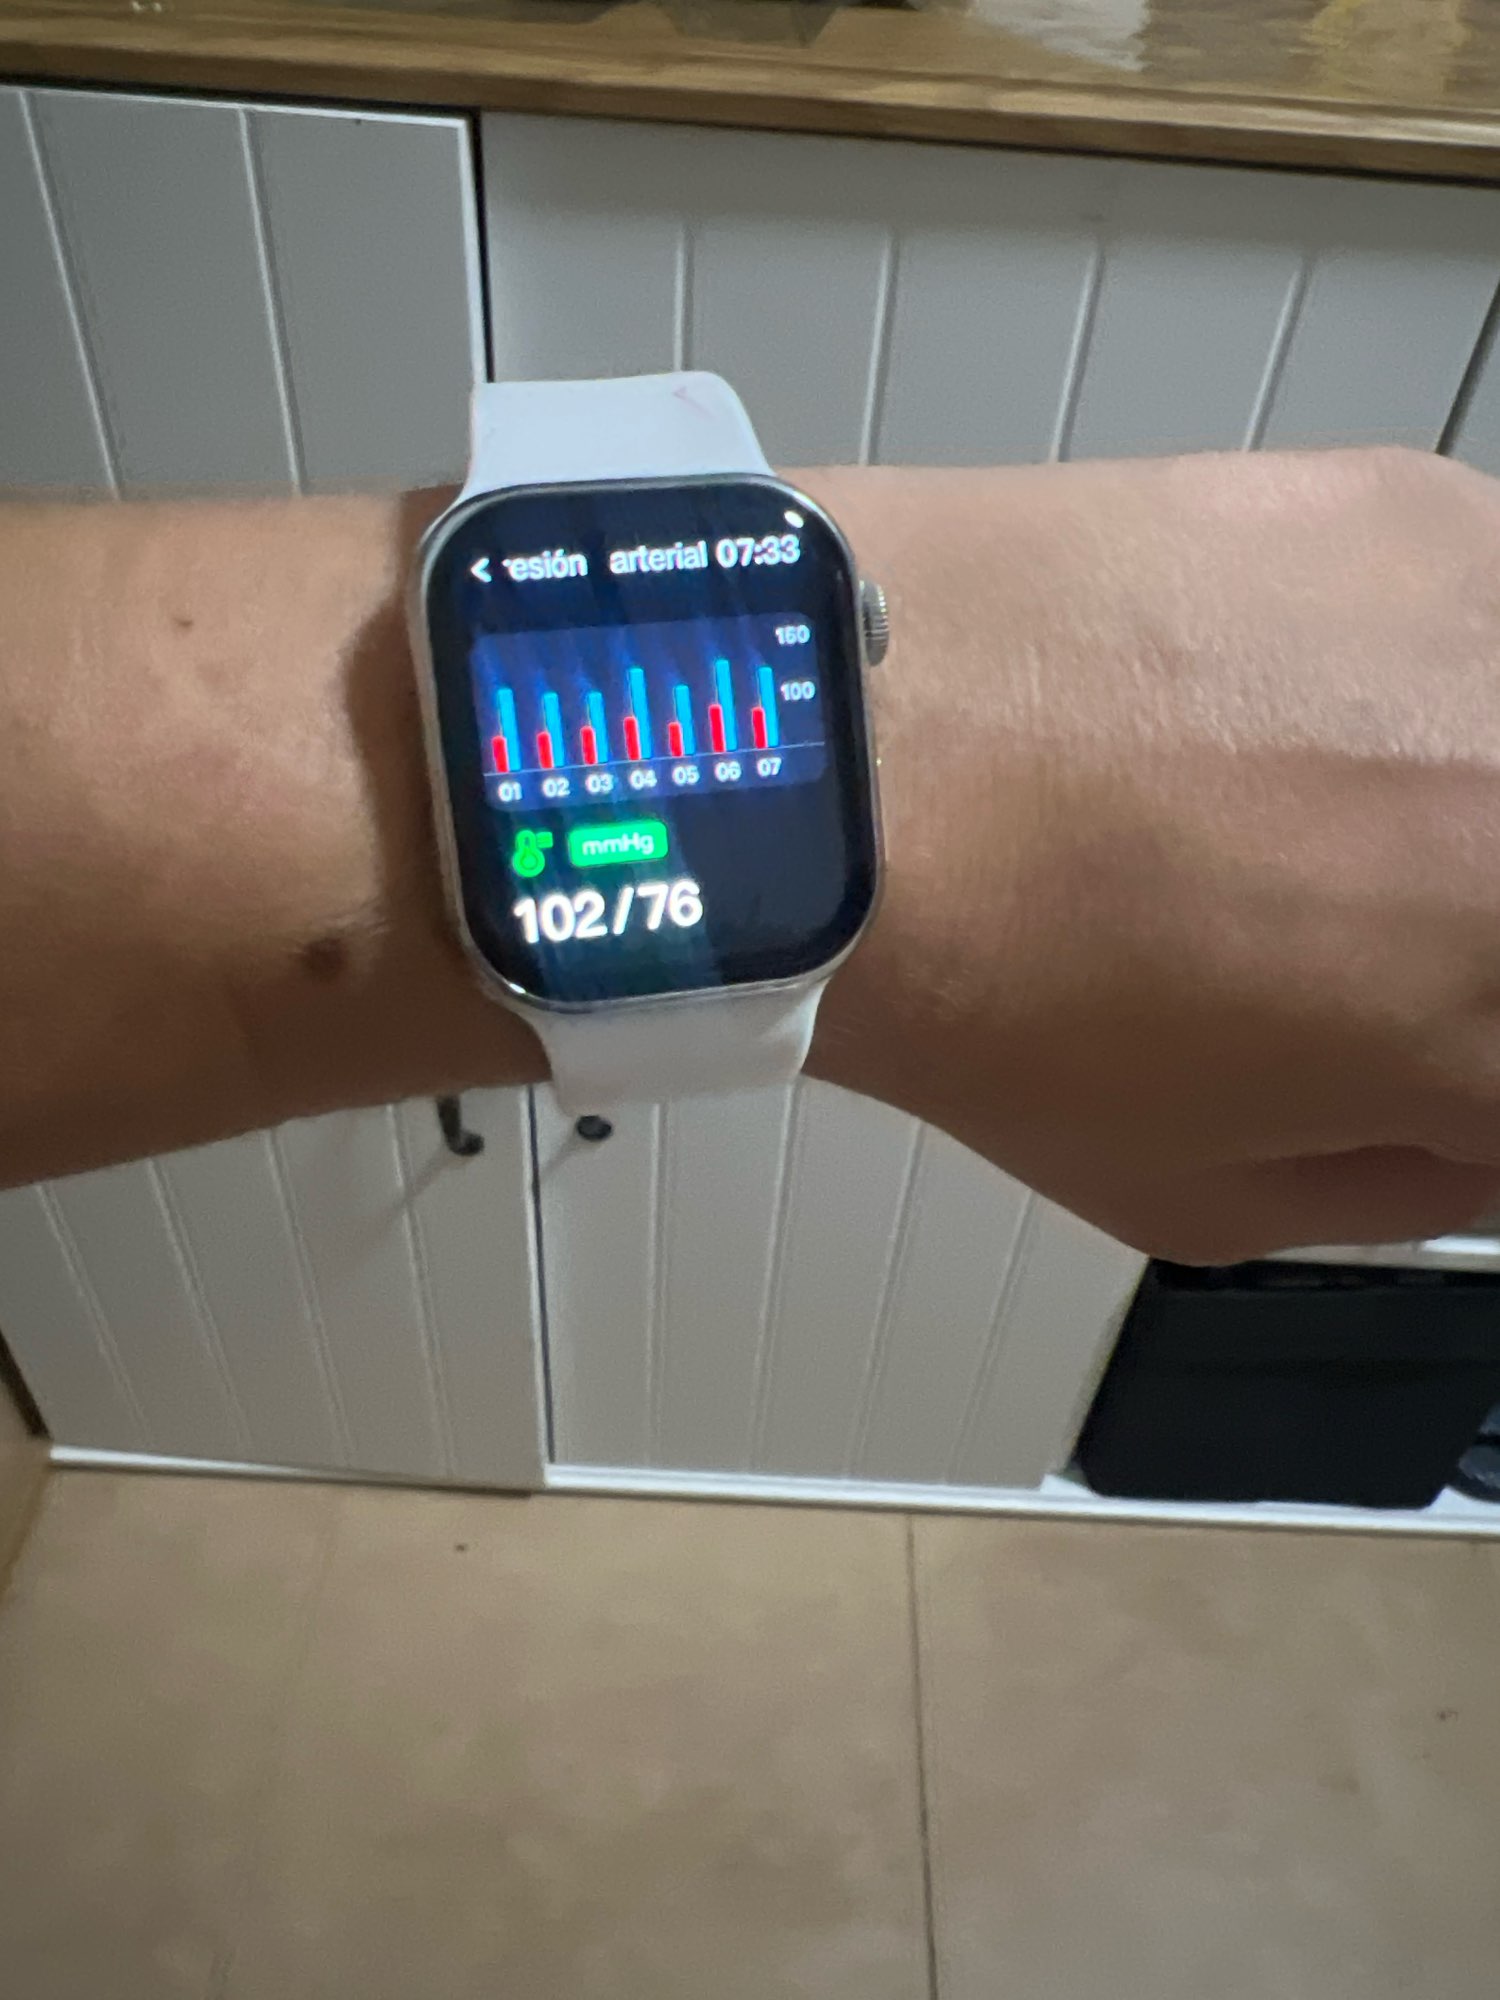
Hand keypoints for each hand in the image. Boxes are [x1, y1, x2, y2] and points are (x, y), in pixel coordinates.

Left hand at [813, 450, 1499, 1261]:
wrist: (855, 760)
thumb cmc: (990, 982)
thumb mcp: (1205, 1196)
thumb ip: (1407, 1176)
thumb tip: (1474, 1127)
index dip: (1472, 1073)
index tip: (1423, 1055)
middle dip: (1462, 935)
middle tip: (1361, 937)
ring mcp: (1499, 646)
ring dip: (1457, 794)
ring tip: (1313, 809)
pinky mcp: (1425, 515)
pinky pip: (1475, 621)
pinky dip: (1411, 672)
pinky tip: (1282, 702)